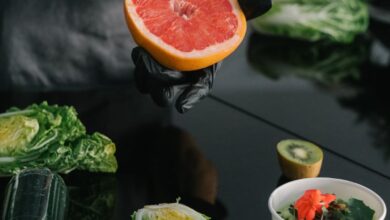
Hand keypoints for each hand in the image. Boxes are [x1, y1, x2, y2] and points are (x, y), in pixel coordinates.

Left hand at [131, 0, 270, 112]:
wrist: (196, 2)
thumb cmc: (219, 4)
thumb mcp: (236, 1)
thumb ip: (250, 3)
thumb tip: (265, 4)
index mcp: (208, 61)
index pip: (202, 84)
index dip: (193, 96)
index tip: (182, 106)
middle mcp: (189, 66)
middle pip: (173, 88)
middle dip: (160, 86)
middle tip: (150, 65)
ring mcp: (170, 62)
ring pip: (155, 84)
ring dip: (145, 77)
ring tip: (142, 54)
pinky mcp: (155, 54)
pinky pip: (145, 70)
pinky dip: (141, 65)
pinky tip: (140, 50)